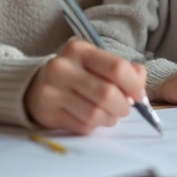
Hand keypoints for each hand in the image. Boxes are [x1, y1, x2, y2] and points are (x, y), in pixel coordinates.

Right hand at [24, 40, 147, 134]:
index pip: (116, 68)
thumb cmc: (77, 73)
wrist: (37, 84)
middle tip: (124, 108)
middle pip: (106, 94)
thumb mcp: (98, 62)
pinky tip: (92, 119)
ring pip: (95, 114)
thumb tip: (140, 87)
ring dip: (109, 118)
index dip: (134, 85)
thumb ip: (124, 70)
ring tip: (109, 114)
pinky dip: (94, 126)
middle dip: (123, 106)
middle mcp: (63, 68)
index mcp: (80, 50)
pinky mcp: (47, 113)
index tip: (139, 95)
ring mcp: (52, 91)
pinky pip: (82, 126)